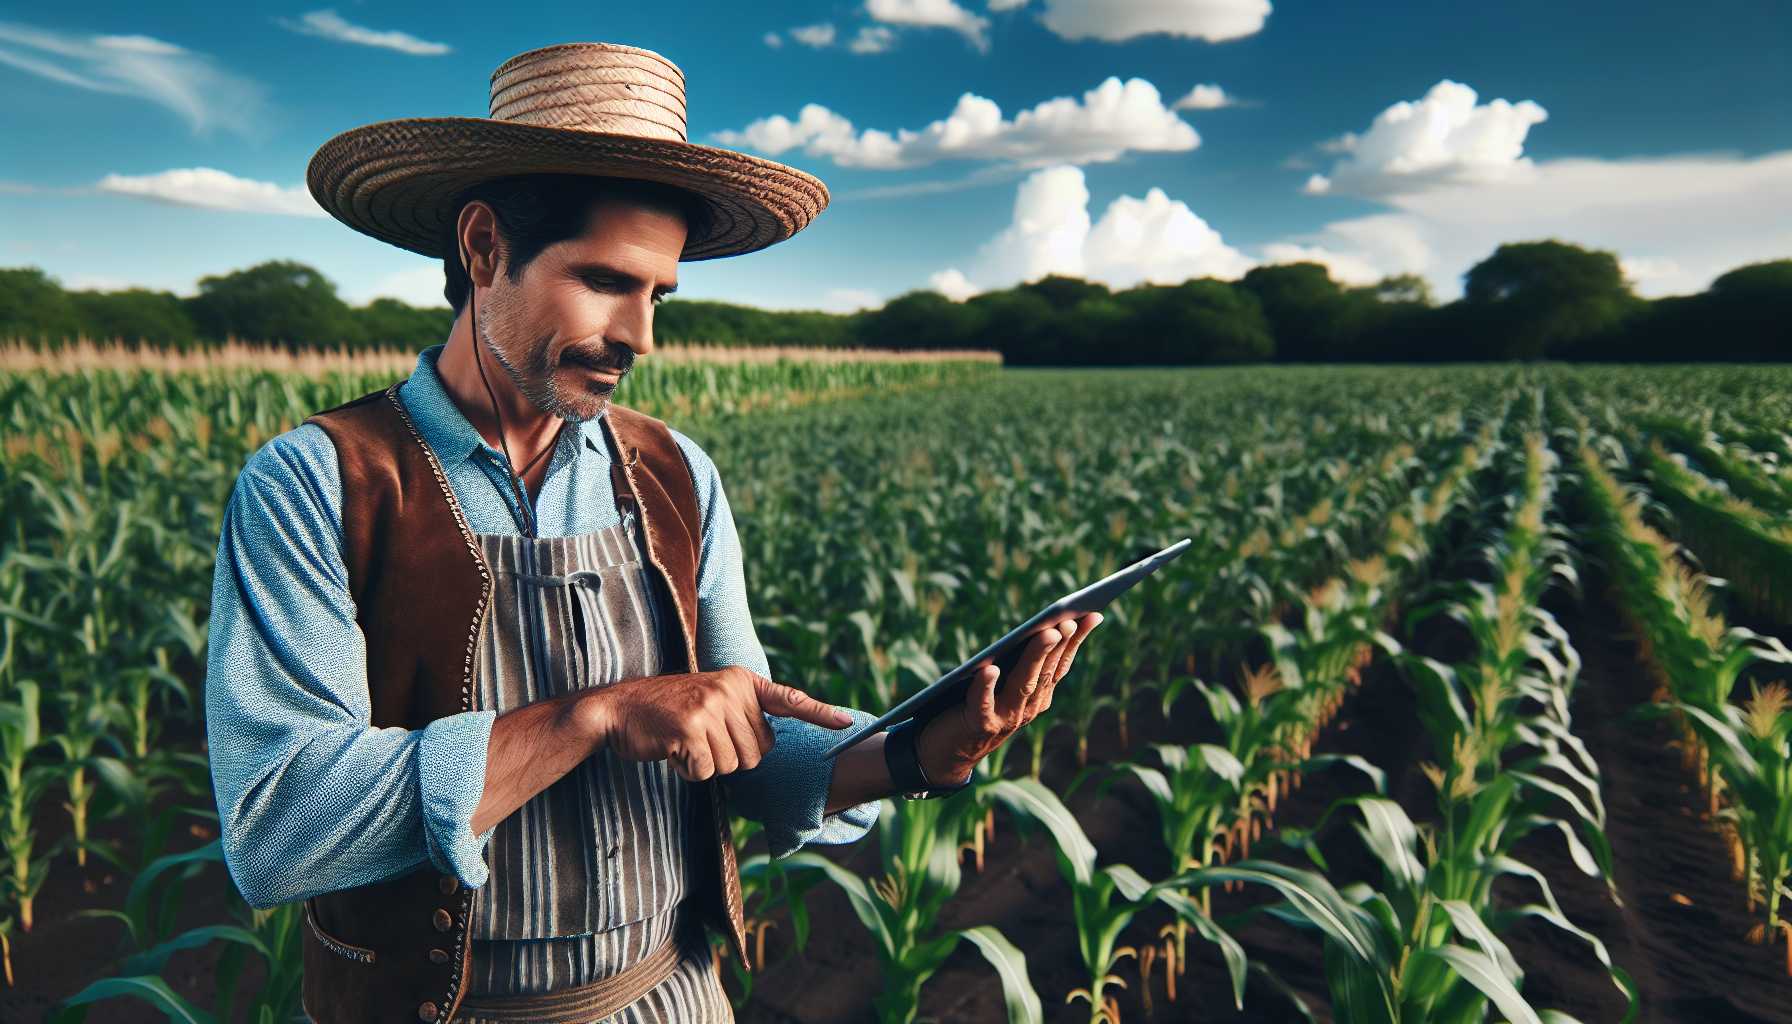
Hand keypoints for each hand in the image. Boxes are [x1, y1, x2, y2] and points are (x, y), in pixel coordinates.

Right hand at [584, 666, 851, 780]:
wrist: (618, 709)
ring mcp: (711, 707)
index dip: (819, 712)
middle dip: (730, 757)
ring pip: (734, 765)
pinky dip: (690, 771)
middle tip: (700, 739)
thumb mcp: (710, 701)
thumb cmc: (666, 713)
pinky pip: (707, 772)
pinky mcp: (691, 728)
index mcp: (741, 681)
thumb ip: (740, 716)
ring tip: (684, 741)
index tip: (846, 723)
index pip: (788, 699)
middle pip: (757, 752)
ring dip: (708, 765)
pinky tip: (673, 751)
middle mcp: (730, 690)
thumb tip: (767, 745)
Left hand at [914, 612, 1103, 784]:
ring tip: (1046, 633)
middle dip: (1058, 644)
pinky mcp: (979, 724)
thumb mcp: (1005, 684)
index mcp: (1039, 695)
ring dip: (1035, 657)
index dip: (1077, 640)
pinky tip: (989, 669)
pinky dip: (987, 686)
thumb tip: (1042, 625)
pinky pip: (984, 703)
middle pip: (1045, 671)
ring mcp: (1006, 717)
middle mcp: (1028, 707)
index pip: (1061, 664)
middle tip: (1067, 620)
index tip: (1092, 614)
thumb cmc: (977, 707)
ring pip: (1023, 684)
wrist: (949, 752)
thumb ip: (1020, 662)